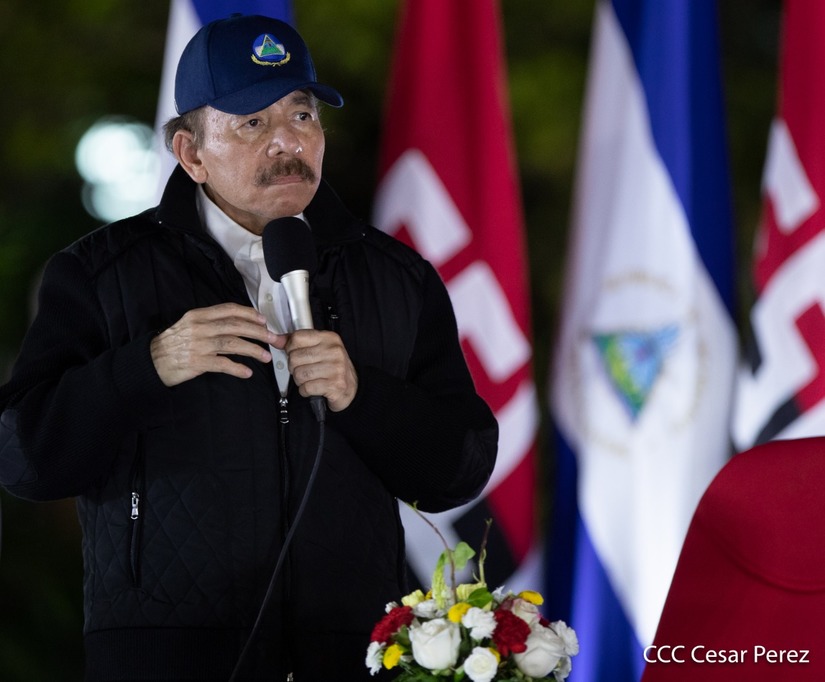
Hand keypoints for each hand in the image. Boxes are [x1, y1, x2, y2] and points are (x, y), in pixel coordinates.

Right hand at [151, 303, 280, 386]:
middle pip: (235, 326)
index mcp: (199, 315)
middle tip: (273, 339)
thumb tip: (239, 323)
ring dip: (253, 350)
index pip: (229, 310)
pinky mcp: (197, 363)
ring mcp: (198, 345)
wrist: (152, 361)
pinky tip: (247, 372)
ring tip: (266, 357)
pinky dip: (237, 368)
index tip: (263, 320)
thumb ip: (211, 321)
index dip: (249, 314)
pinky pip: (222, 364)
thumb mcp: (189, 325)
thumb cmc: (174, 344)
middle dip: (258, 332)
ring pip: (232, 344)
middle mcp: (200, 327)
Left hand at [277, 329, 357, 411]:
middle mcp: (334, 351)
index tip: (294, 353)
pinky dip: (305, 390)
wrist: (352, 387)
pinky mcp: (334, 385)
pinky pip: (306, 387)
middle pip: (295, 357)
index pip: (297, 337)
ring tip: (308, 379)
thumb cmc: (333, 367)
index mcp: (329, 338)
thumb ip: (298, 344)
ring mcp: (335, 368)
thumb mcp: (319, 350)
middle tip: (303, 369)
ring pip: (299, 373)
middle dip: (294, 367)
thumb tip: (277, 340)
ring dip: (299, 380)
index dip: (290, 348)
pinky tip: (312, 388)